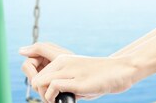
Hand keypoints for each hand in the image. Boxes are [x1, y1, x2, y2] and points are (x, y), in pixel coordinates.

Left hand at [19, 42, 135, 101]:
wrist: (121, 71)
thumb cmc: (98, 76)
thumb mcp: (77, 73)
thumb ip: (61, 79)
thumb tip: (44, 92)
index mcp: (62, 57)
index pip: (34, 65)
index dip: (34, 79)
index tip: (44, 89)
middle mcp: (64, 61)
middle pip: (34, 77)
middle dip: (39, 91)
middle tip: (52, 98)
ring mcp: (71, 71)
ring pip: (39, 81)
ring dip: (43, 96)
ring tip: (56, 100)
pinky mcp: (78, 82)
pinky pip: (52, 86)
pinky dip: (52, 97)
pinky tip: (62, 99)